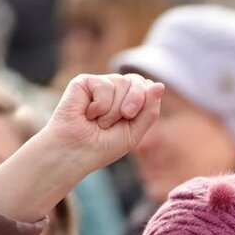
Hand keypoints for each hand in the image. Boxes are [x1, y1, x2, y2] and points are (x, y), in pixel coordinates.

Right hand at [41, 73, 164, 177]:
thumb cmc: (103, 146)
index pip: (148, 86)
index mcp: (129, 98)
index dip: (144, 102)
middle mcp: (115, 88)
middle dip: (133, 105)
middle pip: (138, 81)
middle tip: (116, 122)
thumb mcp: (134, 132)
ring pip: (121, 83)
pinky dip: (100, 107)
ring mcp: (100, 83)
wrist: (76, 152)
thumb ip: (149, 110)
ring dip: (113, 111)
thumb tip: (159, 84)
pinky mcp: (84, 81)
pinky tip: (87, 114)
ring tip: (98, 122)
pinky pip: (105, 86)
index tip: (131, 119)